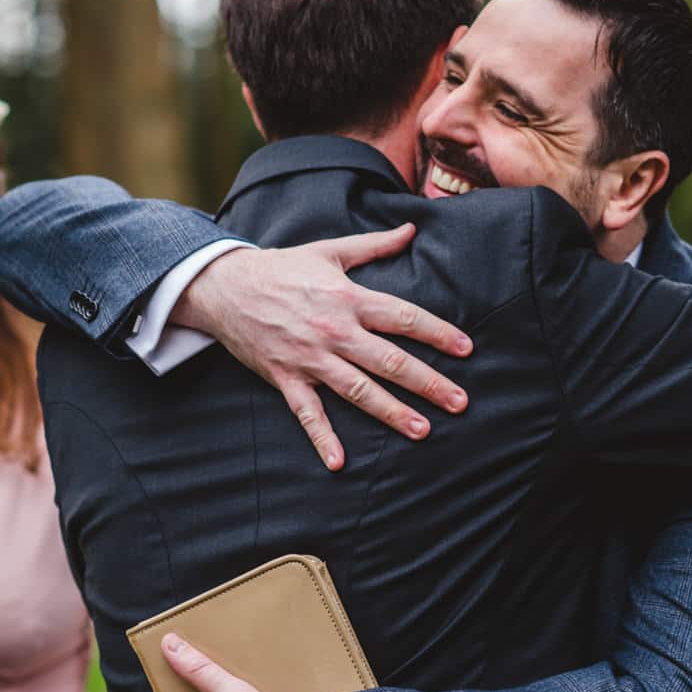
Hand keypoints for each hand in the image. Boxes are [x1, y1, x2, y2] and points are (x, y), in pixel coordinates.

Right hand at [172, 223, 472, 469]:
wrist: (225, 287)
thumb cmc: (282, 268)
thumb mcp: (329, 251)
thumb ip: (374, 245)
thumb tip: (411, 229)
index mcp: (349, 298)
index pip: (403, 317)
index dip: (437, 333)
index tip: (465, 349)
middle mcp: (335, 331)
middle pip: (390, 360)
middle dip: (428, 382)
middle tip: (459, 402)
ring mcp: (310, 358)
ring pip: (359, 390)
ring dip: (391, 412)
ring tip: (422, 430)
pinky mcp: (286, 378)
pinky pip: (308, 413)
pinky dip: (322, 438)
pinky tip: (339, 462)